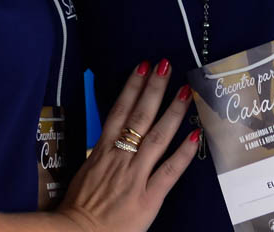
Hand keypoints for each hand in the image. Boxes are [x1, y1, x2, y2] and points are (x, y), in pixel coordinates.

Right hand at [56, 60, 197, 231]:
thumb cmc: (78, 208)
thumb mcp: (85, 172)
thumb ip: (100, 155)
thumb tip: (111, 140)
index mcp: (101, 151)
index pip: (119, 110)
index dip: (132, 87)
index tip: (142, 67)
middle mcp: (120, 158)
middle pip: (139, 116)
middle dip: (153, 88)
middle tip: (165, 65)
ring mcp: (135, 176)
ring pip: (157, 137)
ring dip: (172, 111)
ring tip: (185, 90)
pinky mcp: (148, 198)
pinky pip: (170, 172)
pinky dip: (183, 154)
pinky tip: (195, 137)